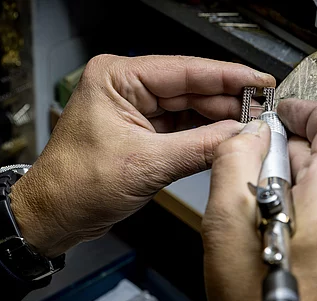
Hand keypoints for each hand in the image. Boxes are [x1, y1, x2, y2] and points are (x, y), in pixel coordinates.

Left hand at [9, 55, 274, 256]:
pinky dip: (203, 137)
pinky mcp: (142, 135)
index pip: (185, 70)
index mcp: (117, 79)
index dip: (227, 76)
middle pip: (189, 89)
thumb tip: (239, 137)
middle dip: (226, 101)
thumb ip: (198, 148)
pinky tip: (225, 139)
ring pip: (187, 110)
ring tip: (249, 125)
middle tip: (260, 110)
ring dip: (217, 120)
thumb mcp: (145, 164)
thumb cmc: (76, 185)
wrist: (56, 214)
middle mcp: (126, 89)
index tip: (258, 80)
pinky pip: (180, 130)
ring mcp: (135, 112)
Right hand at [202, 99, 316, 300]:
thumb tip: (251, 134)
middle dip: (294, 149)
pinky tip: (282, 219)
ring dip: (302, 175)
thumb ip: (236, 157)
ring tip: (265, 198)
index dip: (306, 112)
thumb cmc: (254, 291)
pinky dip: (313, 198)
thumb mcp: (226, 213)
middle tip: (258, 163)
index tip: (285, 112)